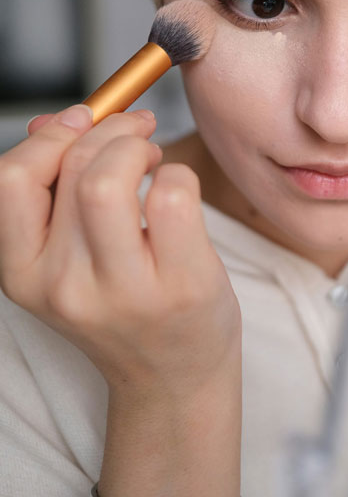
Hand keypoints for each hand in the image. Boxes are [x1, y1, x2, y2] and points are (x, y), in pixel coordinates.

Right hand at [0, 105, 240, 392]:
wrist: (172, 379)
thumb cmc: (124, 305)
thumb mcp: (69, 258)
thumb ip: (55, 190)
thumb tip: (53, 120)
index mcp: (25, 274)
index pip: (12, 180)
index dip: (52, 135)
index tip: (85, 117)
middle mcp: (66, 286)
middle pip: (76, 169)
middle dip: (111, 129)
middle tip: (136, 133)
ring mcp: (125, 290)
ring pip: (115, 178)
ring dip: (140, 147)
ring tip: (153, 158)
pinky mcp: (182, 285)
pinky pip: (172, 195)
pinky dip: (178, 174)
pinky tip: (178, 190)